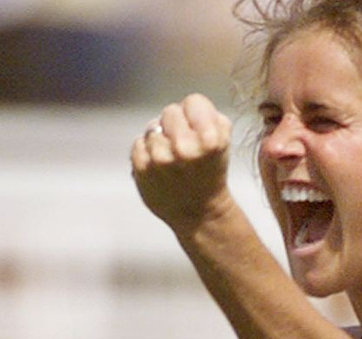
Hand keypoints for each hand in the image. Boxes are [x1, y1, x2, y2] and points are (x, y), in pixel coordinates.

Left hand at [131, 94, 235, 234]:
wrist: (199, 212)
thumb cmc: (211, 172)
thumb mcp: (224, 140)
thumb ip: (209, 115)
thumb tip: (187, 108)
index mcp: (210, 139)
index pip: (193, 101)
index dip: (195, 114)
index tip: (198, 129)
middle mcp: (184, 148)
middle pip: (170, 112)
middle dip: (176, 125)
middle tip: (183, 144)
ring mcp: (160, 159)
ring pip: (153, 128)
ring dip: (160, 140)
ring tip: (171, 159)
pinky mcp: (141, 169)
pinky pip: (138, 144)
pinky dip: (146, 152)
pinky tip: (158, 167)